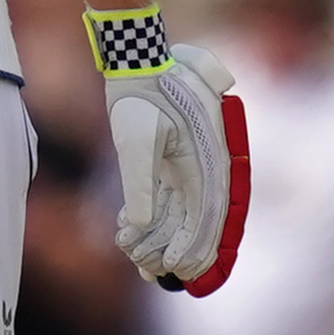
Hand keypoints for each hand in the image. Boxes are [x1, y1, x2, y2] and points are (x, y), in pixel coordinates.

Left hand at [87, 11, 247, 293]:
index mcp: (209, 163)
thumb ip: (141, 182)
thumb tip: (142, 223)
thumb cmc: (142, 96)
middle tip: (149, 271)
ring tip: (131, 254)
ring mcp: (189, 166)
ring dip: (157, 237)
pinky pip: (166, 199)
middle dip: (174, 249)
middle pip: (196, 221)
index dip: (196, 246)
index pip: (208, 216)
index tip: (180, 270)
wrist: (139, 63)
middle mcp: (206, 168)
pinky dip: (148, 217)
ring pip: (179, 213)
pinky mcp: (171, 162)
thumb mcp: (137, 138)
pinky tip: (125, 230)